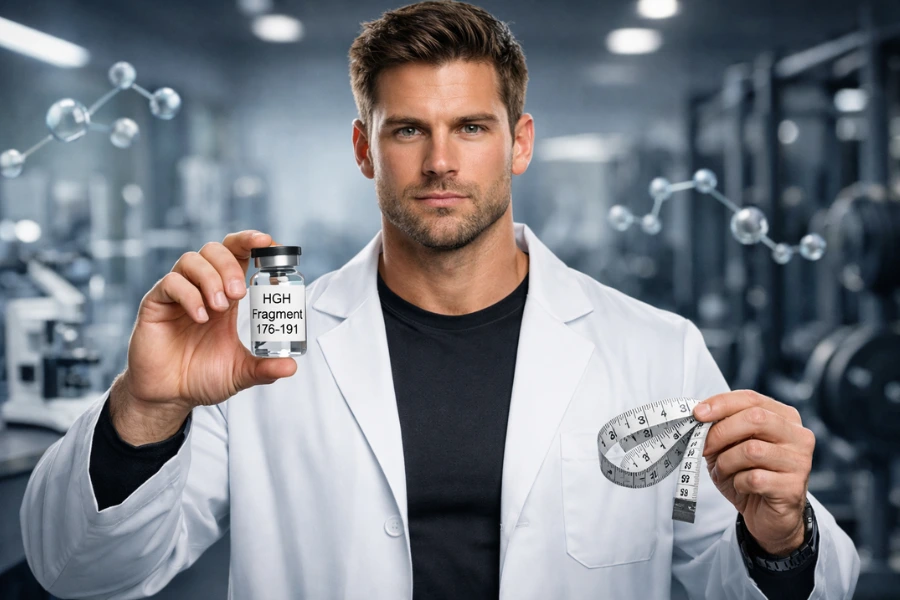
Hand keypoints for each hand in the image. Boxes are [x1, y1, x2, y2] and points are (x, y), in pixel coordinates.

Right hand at [116, 231, 296, 437]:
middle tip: (239, 293)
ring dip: (210, 278)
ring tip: (219, 307)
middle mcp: (202, 288)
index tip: (268, 243)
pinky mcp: (156, 304)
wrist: (168, 396)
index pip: (238, 254)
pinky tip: (200, 317)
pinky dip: (188, 295)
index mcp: (226, 296)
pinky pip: (170, 283)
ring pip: (192, 259)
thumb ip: (264, 368)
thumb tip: (291, 366)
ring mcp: (178, 294)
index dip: (252, 242)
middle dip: (230, 265)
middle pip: (216, 249)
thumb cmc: (201, 377)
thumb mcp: (240, 372)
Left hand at [693, 390, 814, 555]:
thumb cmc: (748, 474)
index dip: (721, 403)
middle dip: (721, 432)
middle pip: (755, 419)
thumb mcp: (729, 446)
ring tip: (722, 471)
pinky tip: (740, 486)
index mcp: (784, 417)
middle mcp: (798, 436)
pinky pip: (754, 479)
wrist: (767, 516)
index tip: (697, 413)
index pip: (751, 399)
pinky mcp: (793, 488)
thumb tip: (698, 415)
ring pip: (752, 450)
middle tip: (704, 447)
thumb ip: (719, 427)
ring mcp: (800, 462)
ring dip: (726, 462)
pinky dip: (738, 482)